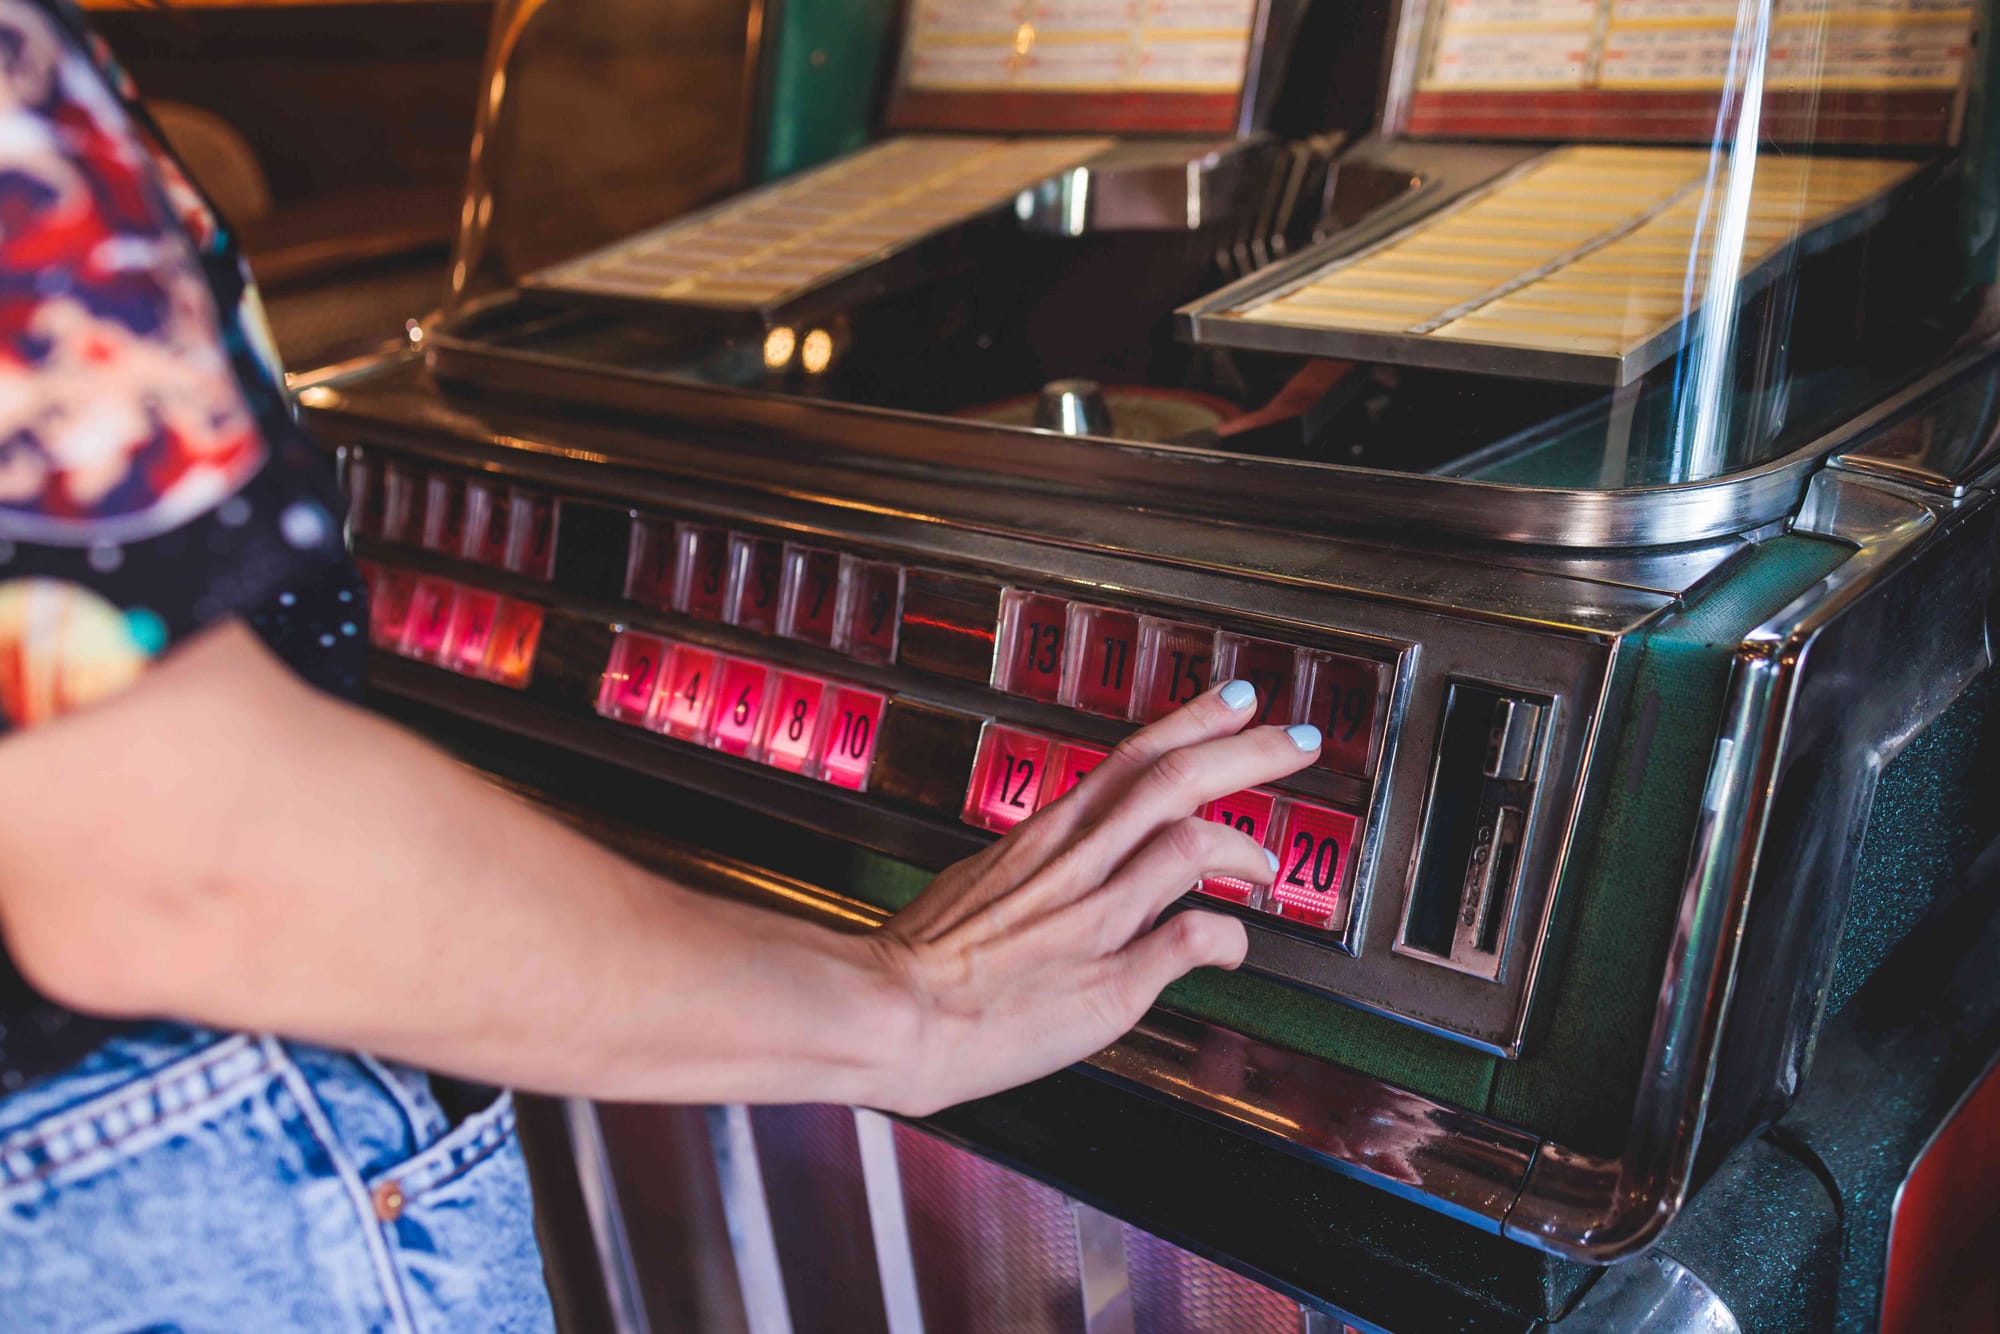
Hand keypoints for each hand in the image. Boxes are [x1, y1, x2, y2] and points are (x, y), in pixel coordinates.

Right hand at [865, 681, 1320, 1115]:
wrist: (886, 1013)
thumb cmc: (923, 961)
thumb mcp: (981, 886)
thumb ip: (1042, 875)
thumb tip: (1080, 876)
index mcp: (1045, 835)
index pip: (1132, 756)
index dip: (1193, 721)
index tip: (1237, 701)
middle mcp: (1077, 864)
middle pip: (1175, 779)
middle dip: (1249, 752)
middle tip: (1300, 739)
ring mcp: (1096, 919)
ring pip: (1190, 842)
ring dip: (1245, 845)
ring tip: (1266, 862)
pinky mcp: (1110, 982)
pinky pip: (1191, 940)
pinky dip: (1227, 936)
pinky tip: (1232, 945)